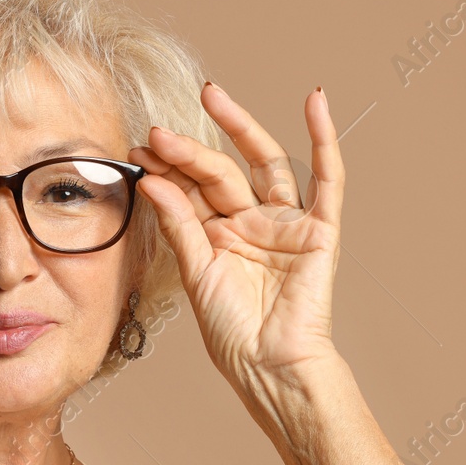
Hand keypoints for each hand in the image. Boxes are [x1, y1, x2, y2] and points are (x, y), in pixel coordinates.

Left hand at [129, 83, 344, 388]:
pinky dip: (325, 139)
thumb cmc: (233, 333)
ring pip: (264, 164)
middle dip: (189, 151)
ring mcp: (286, 224)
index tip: (137, 150)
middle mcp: (252, 223)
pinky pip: (328, 179)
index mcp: (220, 236)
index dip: (167, 168)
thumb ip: (179, 223)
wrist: (269, 367)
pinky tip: (316, 102)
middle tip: (159, 133)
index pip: (192, 189)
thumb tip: (153, 180)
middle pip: (221, 173)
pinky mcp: (320, 230)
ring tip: (211, 97)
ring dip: (240, 128)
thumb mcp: (196, 273)